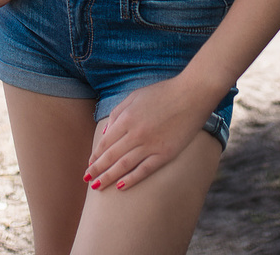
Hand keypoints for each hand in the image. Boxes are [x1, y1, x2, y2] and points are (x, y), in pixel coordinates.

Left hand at [84, 76, 214, 191]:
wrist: (192, 95)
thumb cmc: (163, 93)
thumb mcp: (135, 96)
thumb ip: (117, 113)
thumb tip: (105, 133)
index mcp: (127, 118)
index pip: (106, 143)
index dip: (96, 155)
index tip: (89, 165)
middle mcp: (136, 133)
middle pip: (111, 156)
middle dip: (97, 170)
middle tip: (87, 180)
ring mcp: (151, 145)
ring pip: (124, 166)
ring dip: (109, 177)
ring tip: (98, 186)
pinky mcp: (165, 153)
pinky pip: (145, 170)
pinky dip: (132, 179)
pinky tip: (121, 187)